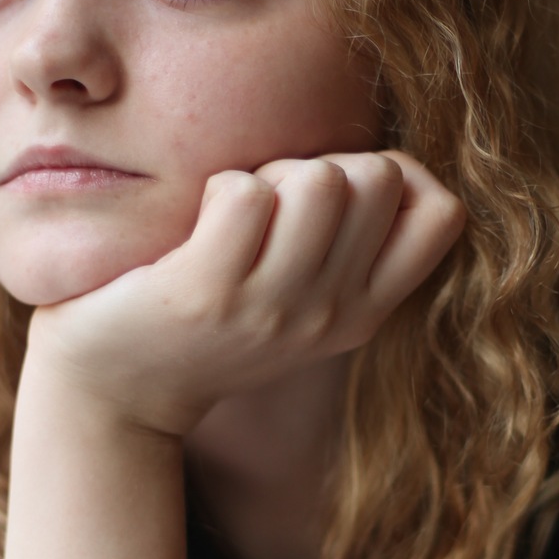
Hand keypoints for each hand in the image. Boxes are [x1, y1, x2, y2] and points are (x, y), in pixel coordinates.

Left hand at [24, 149, 464, 434]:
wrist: (115, 395)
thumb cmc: (211, 322)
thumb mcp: (302, 304)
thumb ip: (351, 248)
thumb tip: (385, 166)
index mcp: (362, 313)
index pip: (443, 215)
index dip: (400, 174)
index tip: (343, 190)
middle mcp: (328, 316)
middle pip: (376, 178)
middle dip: (323, 164)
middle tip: (273, 204)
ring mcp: (271, 309)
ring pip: (319, 181)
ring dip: (269, 174)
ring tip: (237, 214)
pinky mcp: (208, 294)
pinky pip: (245, 195)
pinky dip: (220, 187)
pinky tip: (199, 224)